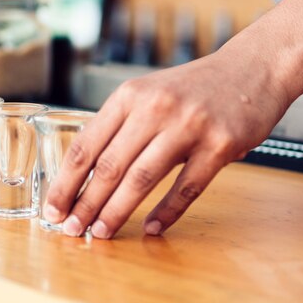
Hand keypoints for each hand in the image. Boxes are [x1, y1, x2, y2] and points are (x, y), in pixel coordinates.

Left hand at [43, 49, 289, 237]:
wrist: (250, 69)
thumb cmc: (189, 88)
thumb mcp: (145, 92)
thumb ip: (117, 125)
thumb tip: (83, 173)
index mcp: (128, 97)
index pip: (85, 145)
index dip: (65, 182)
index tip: (52, 208)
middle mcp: (153, 108)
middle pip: (108, 166)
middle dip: (85, 203)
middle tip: (70, 228)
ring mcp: (187, 126)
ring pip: (141, 178)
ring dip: (116, 211)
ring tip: (100, 232)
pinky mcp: (219, 145)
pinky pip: (187, 187)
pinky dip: (167, 212)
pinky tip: (151, 228)